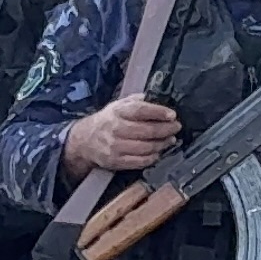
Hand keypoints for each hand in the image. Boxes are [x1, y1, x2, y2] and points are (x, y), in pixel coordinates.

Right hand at [65, 96, 180, 175]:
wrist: (84, 140)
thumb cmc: (107, 121)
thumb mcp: (118, 105)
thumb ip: (136, 101)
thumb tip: (154, 97)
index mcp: (117, 112)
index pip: (140, 111)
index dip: (158, 112)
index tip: (172, 115)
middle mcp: (115, 129)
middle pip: (146, 131)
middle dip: (166, 129)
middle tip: (176, 127)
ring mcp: (115, 147)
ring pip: (145, 147)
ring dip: (162, 144)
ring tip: (170, 139)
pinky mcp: (116, 161)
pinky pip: (139, 161)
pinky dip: (152, 157)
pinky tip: (158, 152)